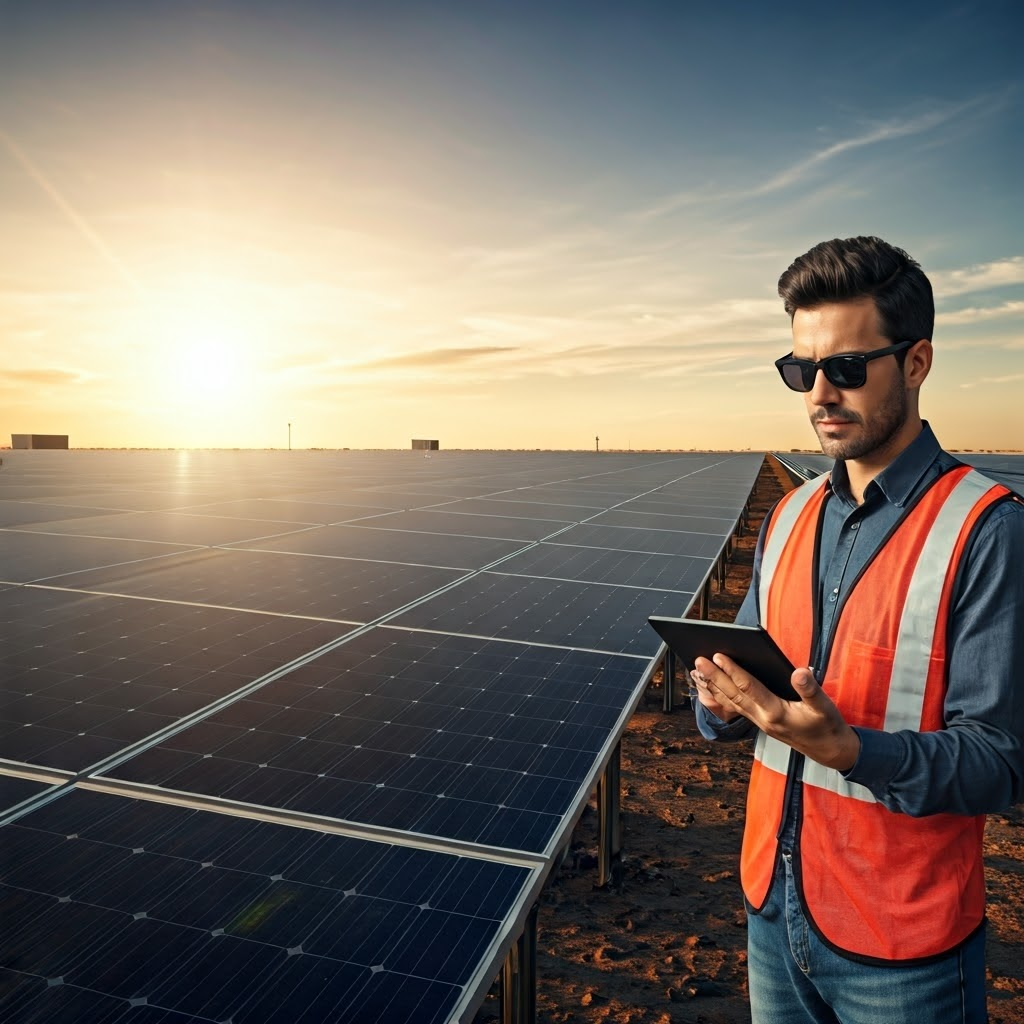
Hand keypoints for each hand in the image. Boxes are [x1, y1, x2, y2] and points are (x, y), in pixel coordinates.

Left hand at [692, 653, 860, 771]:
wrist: (830, 752)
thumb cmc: (827, 728)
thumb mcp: (825, 708)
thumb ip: (811, 689)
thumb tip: (799, 672)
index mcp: (776, 713)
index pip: (749, 688)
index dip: (733, 671)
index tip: (718, 656)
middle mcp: (763, 719)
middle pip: (733, 694)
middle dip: (714, 677)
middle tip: (698, 660)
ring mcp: (760, 722)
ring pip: (731, 702)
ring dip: (713, 686)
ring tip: (697, 672)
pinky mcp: (760, 722)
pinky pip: (736, 708)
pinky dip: (722, 696)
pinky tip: (712, 688)